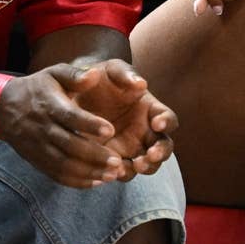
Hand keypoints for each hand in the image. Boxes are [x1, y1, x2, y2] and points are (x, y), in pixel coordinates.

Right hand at [0, 65, 128, 187]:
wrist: (3, 108)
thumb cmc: (37, 88)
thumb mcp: (54, 73)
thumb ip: (75, 74)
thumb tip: (94, 75)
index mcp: (49, 105)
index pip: (70, 117)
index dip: (89, 125)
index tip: (110, 131)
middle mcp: (43, 128)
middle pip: (69, 146)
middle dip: (94, 156)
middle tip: (117, 162)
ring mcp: (39, 147)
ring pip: (64, 165)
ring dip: (89, 172)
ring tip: (112, 175)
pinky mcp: (37, 160)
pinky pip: (56, 175)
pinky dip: (76, 181)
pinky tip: (96, 181)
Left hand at [63, 61, 176, 176]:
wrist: (75, 93)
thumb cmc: (100, 78)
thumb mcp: (111, 69)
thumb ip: (125, 74)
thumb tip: (141, 84)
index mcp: (151, 110)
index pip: (168, 119)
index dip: (167, 122)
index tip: (157, 123)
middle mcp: (146, 131)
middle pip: (164, 147)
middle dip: (160, 154)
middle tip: (149, 156)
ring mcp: (131, 147)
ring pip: (148, 165)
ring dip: (144, 168)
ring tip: (133, 166)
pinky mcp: (113, 159)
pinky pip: (122, 171)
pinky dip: (121, 173)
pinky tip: (112, 171)